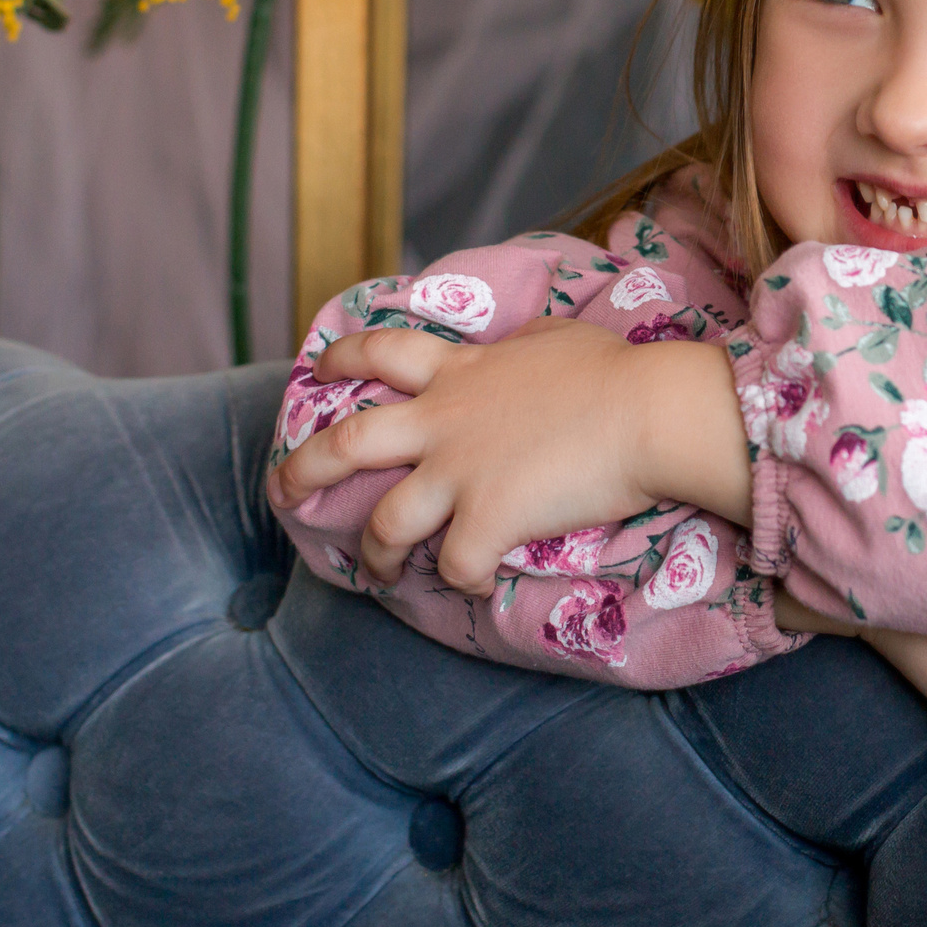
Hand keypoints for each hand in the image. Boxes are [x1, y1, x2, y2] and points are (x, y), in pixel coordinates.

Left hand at [266, 318, 746, 591]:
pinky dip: (461, 584)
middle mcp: (443, 421)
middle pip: (347, 443)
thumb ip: (519, 347)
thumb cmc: (614, 372)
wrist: (646, 413)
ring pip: (384, 523)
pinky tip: (477, 589)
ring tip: (373, 572)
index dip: (342, 358)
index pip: (382, 352)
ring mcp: (459, 474)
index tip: (318, 369)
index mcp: (459, 372)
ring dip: (373, 553)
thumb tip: (517, 350)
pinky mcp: (486, 521)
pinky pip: (454, 567)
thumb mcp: (554, 338)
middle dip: (303, 468)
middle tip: (281, 489)